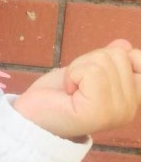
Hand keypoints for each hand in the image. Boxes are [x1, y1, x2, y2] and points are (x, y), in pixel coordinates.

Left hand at [13, 39, 140, 140]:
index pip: (139, 60)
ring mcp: (117, 111)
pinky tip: (68, 91)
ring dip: (78, 68)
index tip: (93, 73)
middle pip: (118, 54)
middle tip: (75, 83)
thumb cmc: (55, 95)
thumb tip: (124, 44)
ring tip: (71, 88)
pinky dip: (73, 74)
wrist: (30, 117)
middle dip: (88, 60)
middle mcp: (130, 108)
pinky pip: (91, 71)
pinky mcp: (99, 111)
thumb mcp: (85, 72)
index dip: (117, 55)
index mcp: (132, 99)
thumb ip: (108, 61)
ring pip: (103, 60)